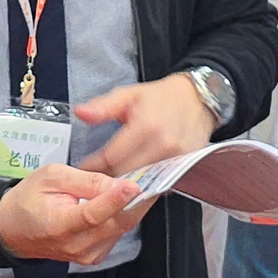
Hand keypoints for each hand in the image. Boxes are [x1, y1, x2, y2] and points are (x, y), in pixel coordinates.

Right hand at [0, 163, 154, 265]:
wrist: (13, 229)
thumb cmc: (29, 199)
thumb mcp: (51, 176)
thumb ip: (85, 180)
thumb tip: (116, 183)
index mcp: (60, 224)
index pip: (93, 214)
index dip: (115, 199)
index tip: (133, 185)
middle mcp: (76, 245)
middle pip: (116, 223)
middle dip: (137, 200)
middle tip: (153, 178)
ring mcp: (87, 254)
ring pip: (121, 229)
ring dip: (134, 208)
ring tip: (141, 186)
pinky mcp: (94, 257)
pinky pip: (117, 234)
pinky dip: (124, 217)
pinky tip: (125, 202)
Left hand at [75, 74, 215, 176]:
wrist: (197, 100)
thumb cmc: (160, 97)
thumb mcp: (128, 95)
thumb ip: (103, 107)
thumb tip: (80, 112)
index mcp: (146, 126)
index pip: (112, 157)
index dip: (93, 164)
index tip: (82, 167)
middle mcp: (163, 145)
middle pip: (125, 173)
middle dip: (107, 176)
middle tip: (93, 175)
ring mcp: (176, 159)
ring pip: (141, 180)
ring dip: (124, 182)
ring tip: (110, 179)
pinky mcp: (185, 167)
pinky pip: (158, 181)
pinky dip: (143, 182)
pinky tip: (132, 180)